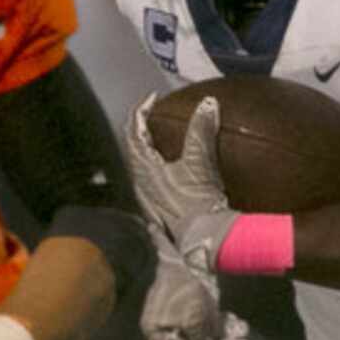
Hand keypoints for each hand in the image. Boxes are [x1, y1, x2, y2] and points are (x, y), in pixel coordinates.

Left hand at [126, 95, 237, 273]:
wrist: (204, 239)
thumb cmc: (198, 203)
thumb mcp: (200, 162)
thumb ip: (201, 130)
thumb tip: (207, 104)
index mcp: (143, 168)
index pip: (133, 130)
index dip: (141, 110)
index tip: (153, 99)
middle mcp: (139, 182)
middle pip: (133, 147)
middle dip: (142, 128)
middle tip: (155, 115)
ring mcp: (147, 197)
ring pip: (140, 164)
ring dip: (149, 148)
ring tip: (163, 138)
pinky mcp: (158, 208)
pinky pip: (151, 179)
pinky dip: (158, 165)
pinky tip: (172, 168)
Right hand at [141, 234, 252, 339]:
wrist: (179, 253)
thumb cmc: (182, 285)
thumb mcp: (193, 315)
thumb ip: (200, 337)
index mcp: (160, 335)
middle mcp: (168, 330)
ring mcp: (179, 319)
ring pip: (207, 337)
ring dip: (226, 337)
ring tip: (244, 332)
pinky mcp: (191, 308)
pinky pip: (209, 324)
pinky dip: (224, 325)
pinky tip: (238, 323)